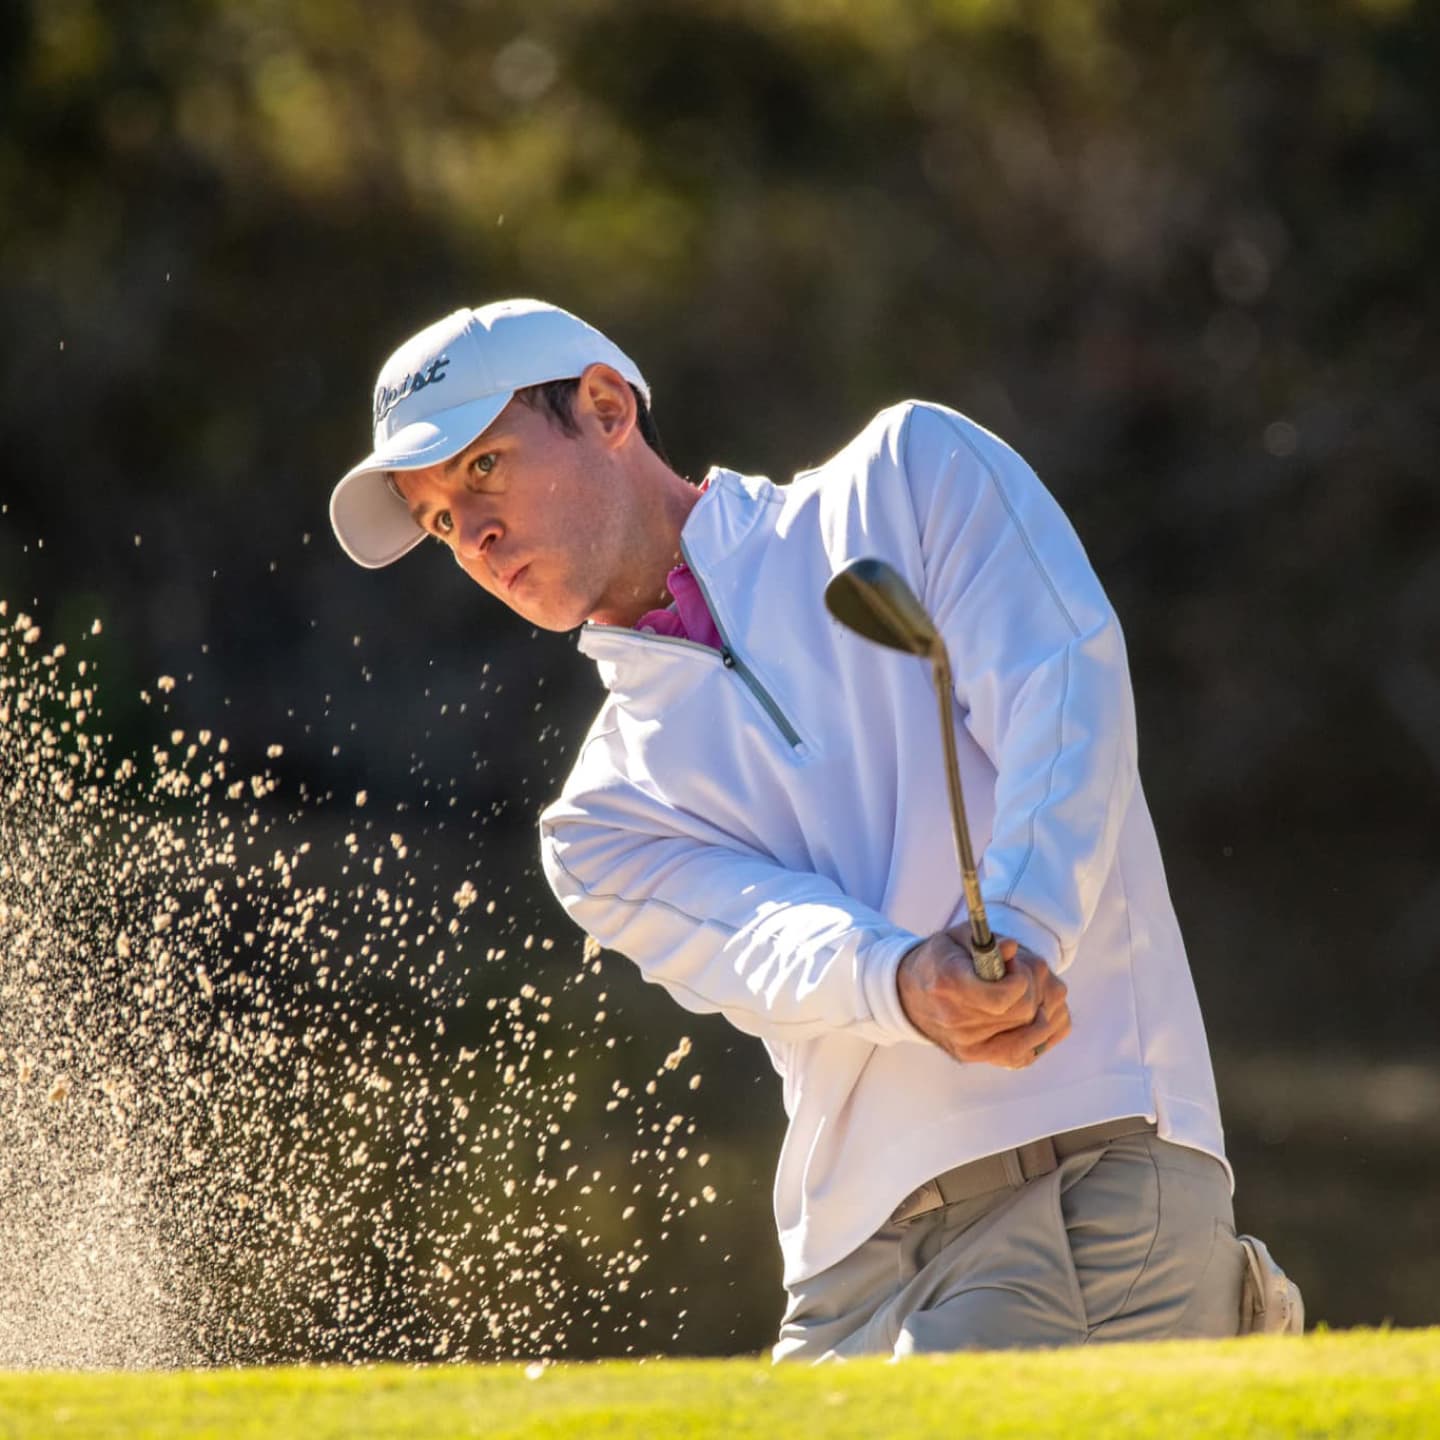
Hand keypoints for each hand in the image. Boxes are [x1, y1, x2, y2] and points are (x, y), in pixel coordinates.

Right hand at [897, 925, 1071, 1069]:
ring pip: (1026, 1034)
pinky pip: (1019, 1055)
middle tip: (1021, 977)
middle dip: (1032, 992)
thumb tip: (1013, 948)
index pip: (1002, 998)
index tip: (1016, 965)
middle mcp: (954, 1019)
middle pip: (1020, 1014)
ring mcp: (964, 1043)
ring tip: (1026, 994)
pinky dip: (1035, 1038)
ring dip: (1037, 1012)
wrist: (909, 994)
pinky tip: (1034, 1020)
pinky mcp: (971, 1055)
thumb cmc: (939, 960)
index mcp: (948, 983)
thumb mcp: (956, 939)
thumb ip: (988, 942)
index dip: (1021, 981)